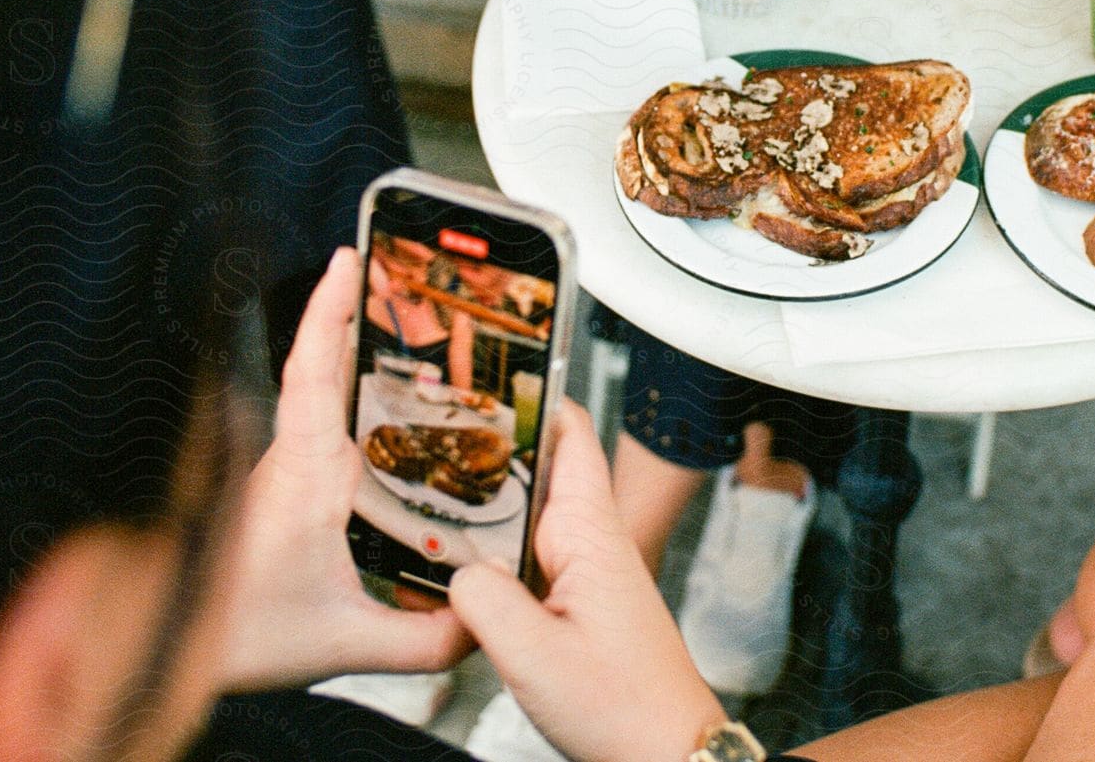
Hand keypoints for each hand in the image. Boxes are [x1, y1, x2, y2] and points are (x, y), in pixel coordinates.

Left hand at [218, 249, 469, 690]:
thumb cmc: (229, 637)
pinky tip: (387, 410)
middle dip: (352, 312)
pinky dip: (350, 399)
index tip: (347, 259)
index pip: (313, 372)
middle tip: (391, 270)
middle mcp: (291, 464)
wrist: (161, 657)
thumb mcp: (342, 644)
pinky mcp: (283, 492)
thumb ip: (424, 638)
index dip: (330, 310)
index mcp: (303, 478)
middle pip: (321, 366)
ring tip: (400, 324)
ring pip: (319, 397)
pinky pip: (321, 428)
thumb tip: (482, 620)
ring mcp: (283, 474)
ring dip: (352, 354)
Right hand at [448, 401, 722, 761]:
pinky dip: (493, 552)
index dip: (533, 397)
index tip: (489, 371)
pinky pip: (527, 559)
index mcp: (590, 534)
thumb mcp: (533, 654)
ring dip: (488, 502)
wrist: (665, 752)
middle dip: (491, 446)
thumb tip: (457, 570)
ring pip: (527, 515)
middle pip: (538, 470)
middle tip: (432, 426)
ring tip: (428, 487)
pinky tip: (457, 562)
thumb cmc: (623, 708)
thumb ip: (484, 600)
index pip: (569, 436)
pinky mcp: (577, 603)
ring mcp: (585, 572)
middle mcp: (591, 542)